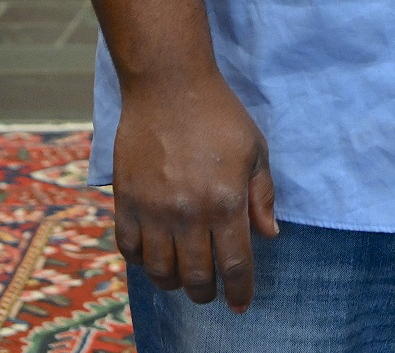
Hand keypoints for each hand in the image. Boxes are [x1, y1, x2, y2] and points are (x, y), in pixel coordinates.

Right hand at [112, 72, 279, 311]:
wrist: (169, 88)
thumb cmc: (220, 115)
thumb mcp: (255, 149)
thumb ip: (262, 196)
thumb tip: (269, 236)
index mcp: (226, 201)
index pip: (234, 264)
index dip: (239, 291)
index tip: (241, 306)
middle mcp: (188, 213)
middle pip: (195, 277)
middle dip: (207, 292)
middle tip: (212, 291)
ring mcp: (153, 211)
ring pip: (160, 272)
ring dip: (174, 282)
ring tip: (185, 276)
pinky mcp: (125, 203)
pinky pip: (130, 251)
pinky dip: (143, 262)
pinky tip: (156, 256)